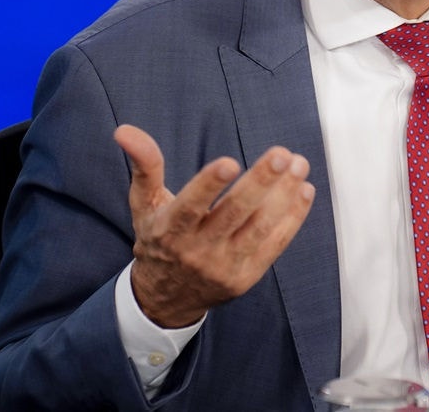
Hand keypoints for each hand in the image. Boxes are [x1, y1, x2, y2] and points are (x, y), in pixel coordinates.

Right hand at [114, 124, 315, 327]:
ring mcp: (224, 266)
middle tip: (282, 154)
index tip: (229, 162)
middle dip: (260, 183)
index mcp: (169, 230)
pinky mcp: (246, 277)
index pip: (190, 207)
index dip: (208, 185)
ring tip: (299, 165)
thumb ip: (144, 165)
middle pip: (233, 214)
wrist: (167, 298)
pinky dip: (292, 218)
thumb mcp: (145, 204)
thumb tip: (124, 130)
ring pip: (259, 229)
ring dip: (283, 196)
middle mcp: (197, 251)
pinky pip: (274, 245)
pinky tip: (303, 190)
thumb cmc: (158, 239)